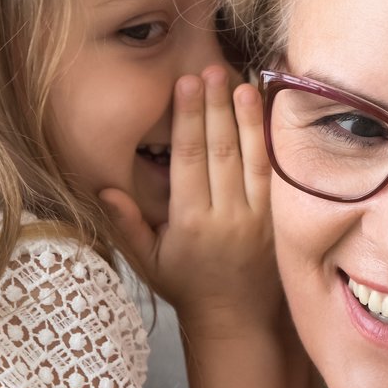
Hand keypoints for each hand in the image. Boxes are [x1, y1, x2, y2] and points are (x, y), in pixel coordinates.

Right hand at [101, 66, 279, 334]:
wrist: (237, 319)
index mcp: (192, 223)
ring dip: (247, 118)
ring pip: (252, 158)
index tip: (185, 85)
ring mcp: (260, 218)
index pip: (189, 159)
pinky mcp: (282, 220)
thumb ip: (127, 224)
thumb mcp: (148, 261)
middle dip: (215, 107)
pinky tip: (269, 115)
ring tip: (241, 82)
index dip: (188, 119)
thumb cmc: (188, 286)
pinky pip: (277, 175)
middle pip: (221, 150)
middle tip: (209, 69)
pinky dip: (272, 142)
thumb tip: (105, 189)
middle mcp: (227, 217)